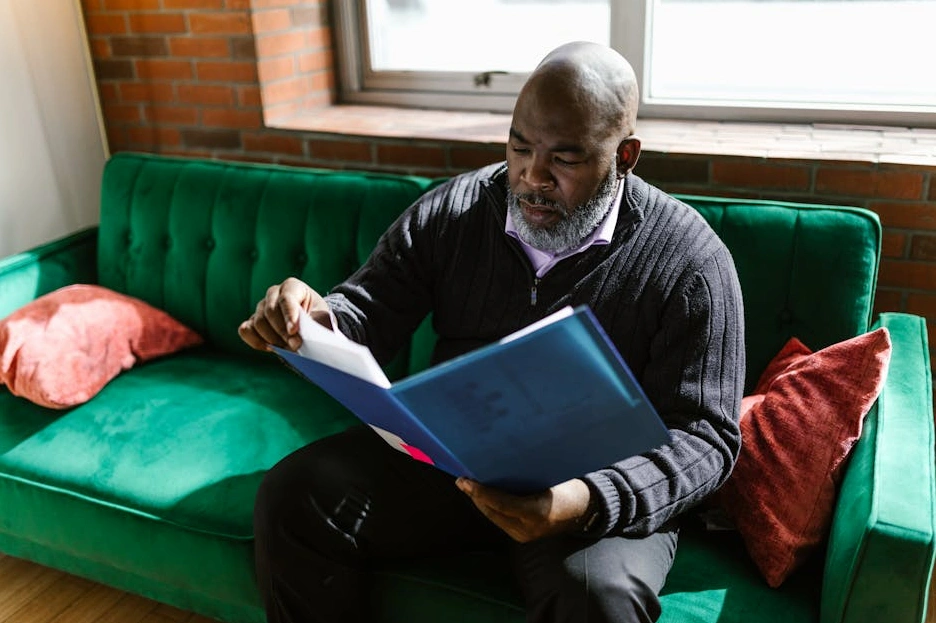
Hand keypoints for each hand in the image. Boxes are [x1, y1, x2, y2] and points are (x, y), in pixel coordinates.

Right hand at [238, 277, 331, 351]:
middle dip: (282, 331)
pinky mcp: (253, 321)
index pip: (286, 298)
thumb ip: (314, 324)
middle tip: (295, 346)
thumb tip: (303, 337)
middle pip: (270, 311)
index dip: (289, 315)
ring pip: (258, 322)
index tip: (293, 331)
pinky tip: (270, 348)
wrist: (312, 324)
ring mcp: (261, 306)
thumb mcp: (322, 319)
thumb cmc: (318, 319)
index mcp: (292, 286)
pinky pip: (246, 330)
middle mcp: (274, 293)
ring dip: (272, 339)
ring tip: (288, 348)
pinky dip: (256, 341)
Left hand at [456, 477, 591, 542]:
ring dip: (480, 502)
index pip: (502, 503)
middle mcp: (529, 528)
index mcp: (538, 512)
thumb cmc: (569, 487)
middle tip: (462, 480)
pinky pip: (500, 520)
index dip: (481, 492)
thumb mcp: (551, 477)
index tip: (465, 481)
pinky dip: (490, 507)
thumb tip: (498, 460)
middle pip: (493, 512)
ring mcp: (525, 535)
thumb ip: (526, 475)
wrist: (585, 509)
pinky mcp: (522, 536)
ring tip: (467, 486)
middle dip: (475, 496)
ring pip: (494, 517)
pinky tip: (482, 496)